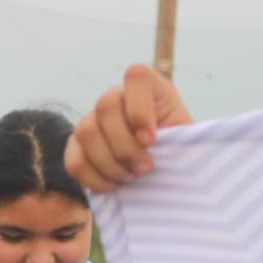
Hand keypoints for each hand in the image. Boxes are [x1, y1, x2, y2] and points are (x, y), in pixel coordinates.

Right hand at [66, 63, 193, 192]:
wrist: (162, 172)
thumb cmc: (178, 152)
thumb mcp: (188, 138)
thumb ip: (180, 134)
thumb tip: (167, 145)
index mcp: (148, 87)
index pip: (136, 76)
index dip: (140, 109)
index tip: (152, 140)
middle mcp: (116, 97)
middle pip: (106, 107)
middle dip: (125, 146)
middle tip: (145, 168)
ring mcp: (92, 120)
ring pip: (86, 132)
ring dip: (110, 163)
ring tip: (130, 178)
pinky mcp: (76, 147)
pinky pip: (74, 160)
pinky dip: (94, 178)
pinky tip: (114, 185)